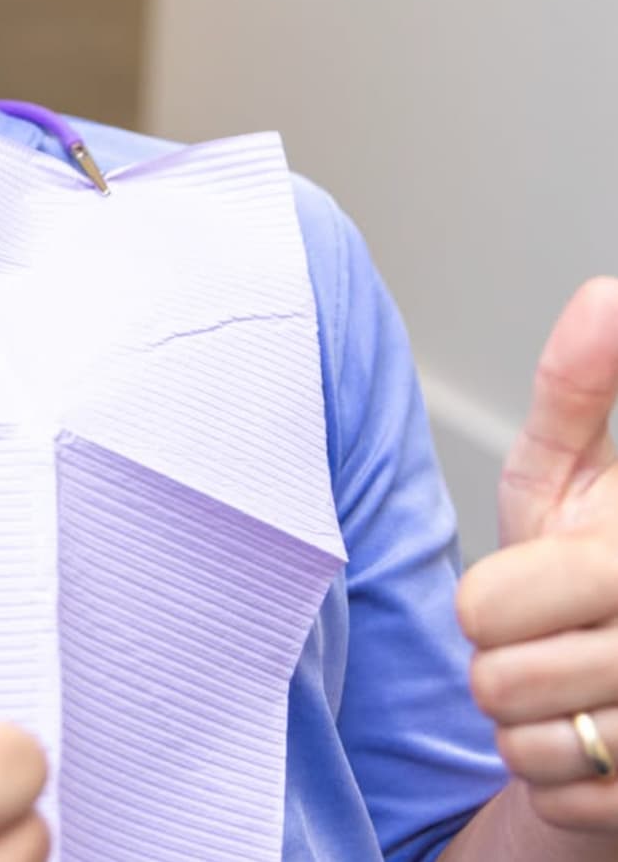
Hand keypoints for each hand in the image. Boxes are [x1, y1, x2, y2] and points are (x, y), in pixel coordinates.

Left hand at [459, 277, 617, 835]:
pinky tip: (598, 750)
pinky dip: (558, 783)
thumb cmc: (588, 575)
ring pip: (527, 743)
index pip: (494, 604)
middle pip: (500, 674)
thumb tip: (605, 296)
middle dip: (499, 660)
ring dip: (528, 723)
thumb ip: (580, 391)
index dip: (494, 602)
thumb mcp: (574, 474)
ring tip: (573, 687)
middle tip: (543, 642)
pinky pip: (557, 802)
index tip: (525, 596)